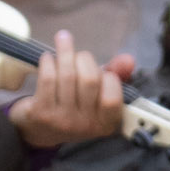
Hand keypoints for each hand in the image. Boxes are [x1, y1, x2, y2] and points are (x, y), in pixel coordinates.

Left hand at [8, 30, 134, 149]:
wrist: (40, 130)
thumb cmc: (76, 105)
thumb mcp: (99, 94)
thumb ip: (117, 76)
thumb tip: (129, 60)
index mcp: (106, 123)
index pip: (112, 97)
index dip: (108, 78)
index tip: (101, 71)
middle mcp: (85, 125)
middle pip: (90, 80)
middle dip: (84, 59)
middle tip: (79, 55)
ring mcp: (62, 120)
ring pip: (68, 76)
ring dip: (65, 52)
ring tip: (63, 41)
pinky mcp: (41, 112)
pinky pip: (48, 79)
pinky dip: (48, 62)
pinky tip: (48, 58)